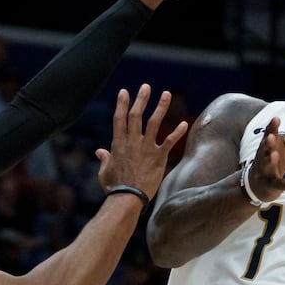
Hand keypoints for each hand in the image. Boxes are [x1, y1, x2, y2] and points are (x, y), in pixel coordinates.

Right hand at [96, 84, 187, 198]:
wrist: (128, 198)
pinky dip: (177, 133)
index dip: (122, 104)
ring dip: (160, 107)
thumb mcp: (105, 171)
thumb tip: (99, 152)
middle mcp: (132, 142)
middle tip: (146, 86)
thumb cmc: (114, 186)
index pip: (120, 119)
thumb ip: (104, 159)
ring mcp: (146, 148)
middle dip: (141, 99)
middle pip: (137, 115)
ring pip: (154, 122)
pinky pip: (169, 142)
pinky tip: (184, 124)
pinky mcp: (158, 157)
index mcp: (118, 143)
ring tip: (166, 94)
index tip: (124, 92)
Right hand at [247, 117, 284, 202]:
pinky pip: (279, 185)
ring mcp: (265, 171)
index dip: (272, 127)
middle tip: (272, 136)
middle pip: (264, 149)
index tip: (276, 119)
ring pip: (267, 166)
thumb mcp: (283, 149)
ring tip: (275, 155)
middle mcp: (263, 157)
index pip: (268, 135)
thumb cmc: (272, 160)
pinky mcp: (271, 185)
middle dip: (268, 143)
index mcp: (266, 146)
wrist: (257, 185)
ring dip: (270, 161)